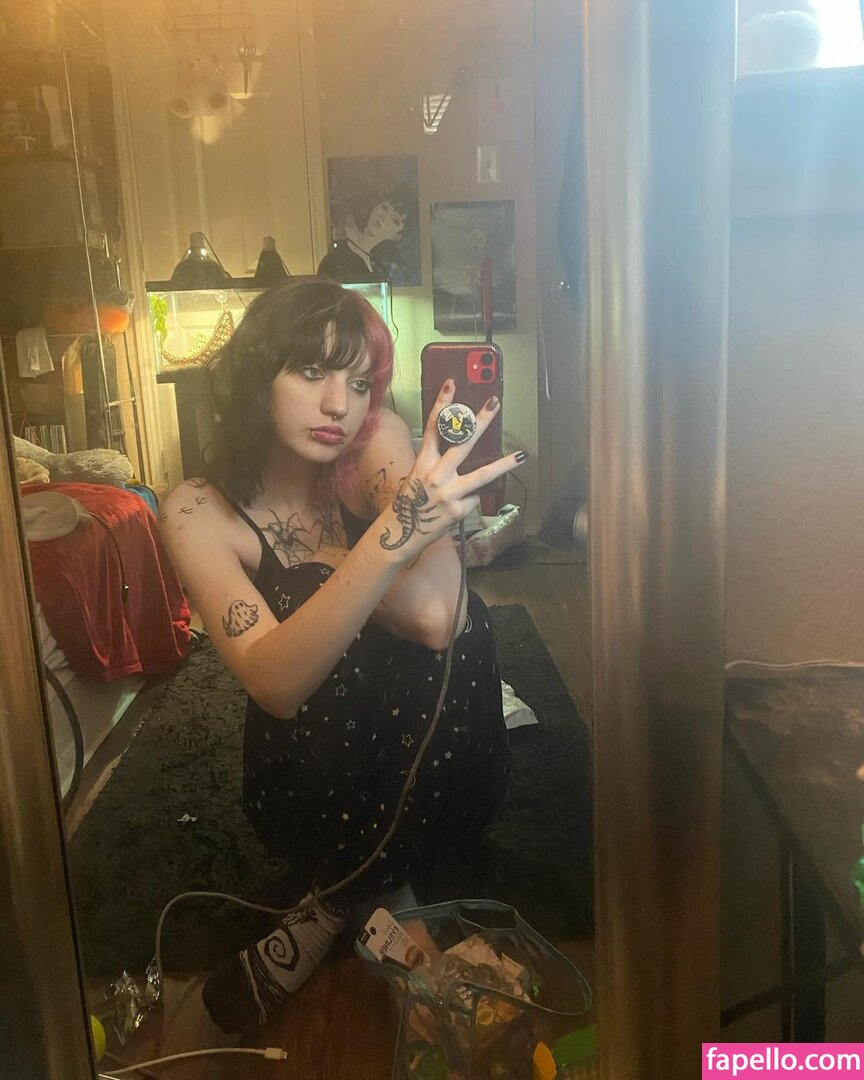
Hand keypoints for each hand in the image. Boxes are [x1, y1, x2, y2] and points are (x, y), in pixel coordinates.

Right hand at [374, 379, 526, 561]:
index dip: (442, 404)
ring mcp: (449, 493)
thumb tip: (464, 444)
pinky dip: (476, 497)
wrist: (403, 531)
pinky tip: (467, 501)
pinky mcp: (458, 509)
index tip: (452, 384)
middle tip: (494, 403)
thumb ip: (438, 461)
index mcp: (423, 462)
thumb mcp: (419, 475)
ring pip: (482, 475)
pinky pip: (475, 498)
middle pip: (462, 443)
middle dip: (480, 422)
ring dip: (504, 464)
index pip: (433, 427)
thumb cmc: (413, 501)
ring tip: (522, 456)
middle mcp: (435, 475)